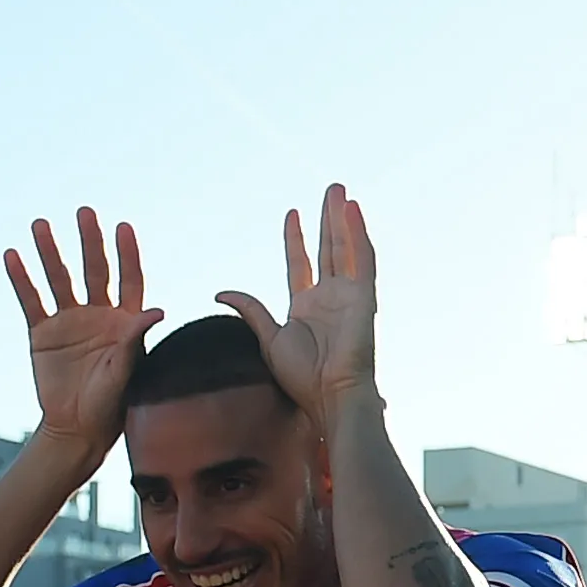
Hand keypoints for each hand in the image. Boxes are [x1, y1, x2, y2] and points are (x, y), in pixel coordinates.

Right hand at [3, 208, 163, 462]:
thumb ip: (137, 340)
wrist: (78, 428)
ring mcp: (69, 321)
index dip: (127, 254)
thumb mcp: (128, 372)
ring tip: (40, 224)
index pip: (129, 280)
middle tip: (85, 212)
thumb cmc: (113, 405)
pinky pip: (31, 300)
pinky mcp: (42, 332)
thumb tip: (158, 310)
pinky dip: (22, 279)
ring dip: (50, 252)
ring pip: (59, 279)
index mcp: (126, 322)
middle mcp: (98, 315)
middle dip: (90, 242)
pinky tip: (13, 255)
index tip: (124, 227)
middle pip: (94, 271)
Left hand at [218, 184, 379, 418]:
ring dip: (343, 219)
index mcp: (306, 308)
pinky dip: (359, 234)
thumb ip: (250, 311)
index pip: (301, 263)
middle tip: (331, 190)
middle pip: (329, 249)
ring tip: (340, 192)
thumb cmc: (302, 378)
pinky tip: (353, 210)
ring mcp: (349, 297)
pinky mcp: (364, 298)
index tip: (292, 213)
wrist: (330, 396)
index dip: (296, 239)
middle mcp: (330, 298)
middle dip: (327, 219)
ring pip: (346, 248)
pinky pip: (363, 260)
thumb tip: (221, 292)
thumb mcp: (268, 339)